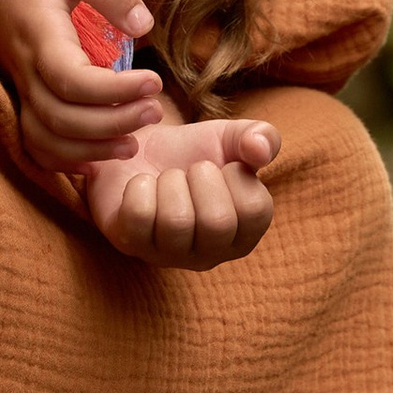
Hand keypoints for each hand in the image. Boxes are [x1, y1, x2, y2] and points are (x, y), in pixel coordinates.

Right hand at [0, 0, 166, 175]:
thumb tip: (143, 25)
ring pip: (46, 140)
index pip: (69, 80)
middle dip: (113, 123)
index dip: (113, 91)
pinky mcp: (20, 100)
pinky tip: (99, 158)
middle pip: (61, 119)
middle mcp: (23, 70)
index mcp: (37, 35)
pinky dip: (65, 161)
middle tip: (156, 111)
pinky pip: (34, 144)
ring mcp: (18, 90)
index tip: (153, 81)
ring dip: (93, 150)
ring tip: (136, 141)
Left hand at [78, 115, 279, 270]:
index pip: (256, 210)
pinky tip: (142, 185)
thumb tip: (261, 148)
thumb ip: (260, 137)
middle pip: (217, 222)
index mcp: (244, 234)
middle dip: (201, 178)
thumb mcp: (231, 138)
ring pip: (175, 221)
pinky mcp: (131, 245)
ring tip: (167, 178)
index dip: (236, 176)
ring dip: (170, 182)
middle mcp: (210, 255)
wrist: (141, 150)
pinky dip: (139, 187)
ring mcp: (168, 256)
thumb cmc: (192, 152)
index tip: (221, 169)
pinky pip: (138, 216)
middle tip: (191, 171)